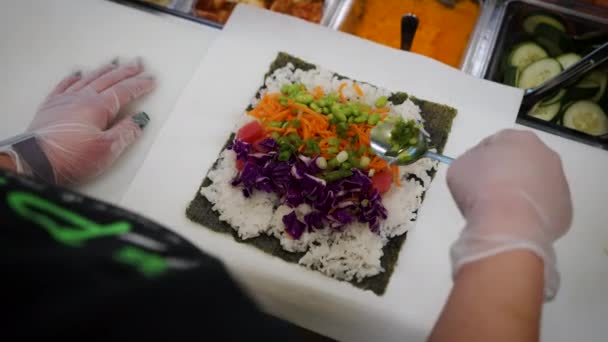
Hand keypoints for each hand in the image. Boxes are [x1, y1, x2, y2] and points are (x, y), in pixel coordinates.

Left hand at [5, 58, 155, 184]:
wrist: (35, 161)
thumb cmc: (70, 157)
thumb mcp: (107, 150)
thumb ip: (125, 133)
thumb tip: (139, 121)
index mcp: (98, 107)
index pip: (124, 91)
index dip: (140, 85)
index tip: (150, 80)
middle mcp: (81, 98)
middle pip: (108, 80)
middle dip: (126, 71)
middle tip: (138, 64)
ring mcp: (64, 101)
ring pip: (89, 78)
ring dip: (104, 70)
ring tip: (114, 63)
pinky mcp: (51, 107)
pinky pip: (65, 85)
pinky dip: (74, 77)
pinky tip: (78, 73)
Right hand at [447, 129, 571, 299]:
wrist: (507, 224)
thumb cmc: (480, 189)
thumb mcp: (460, 166)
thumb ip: (472, 161)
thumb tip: (482, 169)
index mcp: (519, 138)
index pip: (497, 142)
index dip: (481, 159)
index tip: (472, 175)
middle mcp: (546, 156)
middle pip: (521, 162)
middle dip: (506, 173)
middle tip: (486, 192)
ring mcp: (560, 183)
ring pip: (536, 185)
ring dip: (520, 194)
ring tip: (501, 211)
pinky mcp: (565, 210)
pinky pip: (543, 208)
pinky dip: (531, 214)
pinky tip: (515, 223)